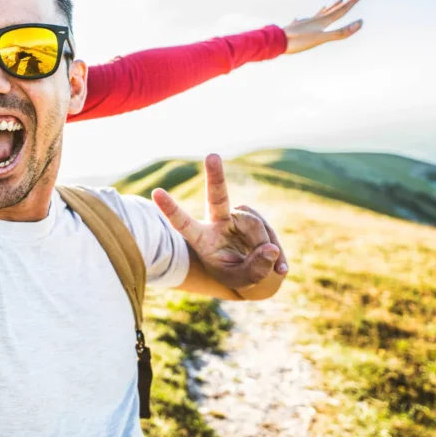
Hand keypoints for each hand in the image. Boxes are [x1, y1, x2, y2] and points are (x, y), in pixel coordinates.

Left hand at [152, 154, 287, 292]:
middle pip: (217, 196)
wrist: (253, 274)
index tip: (156, 192)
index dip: (171, 209)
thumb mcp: (240, 280)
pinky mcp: (253, 217)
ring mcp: (236, 217)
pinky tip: (280, 268)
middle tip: (212, 156)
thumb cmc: (236, 276)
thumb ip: (254, 269)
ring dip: (264, 248)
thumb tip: (270, 249)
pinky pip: (268, 230)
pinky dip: (275, 249)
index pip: (184, 223)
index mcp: (202, 239)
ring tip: (264, 269)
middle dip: (215, 176)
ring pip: (254, 224)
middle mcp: (217, 222)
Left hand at [283, 0, 364, 54]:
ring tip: (331, 3)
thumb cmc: (299, 41)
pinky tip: (298, 19)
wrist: (276, 41)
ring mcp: (304, 23)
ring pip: (318, 14)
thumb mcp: (322, 38)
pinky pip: (303, 21)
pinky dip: (306, 18)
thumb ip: (340, 32)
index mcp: (323, 21)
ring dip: (328, 8)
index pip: (342, 9)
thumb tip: (360, 23)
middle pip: (332, 10)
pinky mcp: (295, 28)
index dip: (353, 1)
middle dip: (344, 3)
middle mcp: (315, 20)